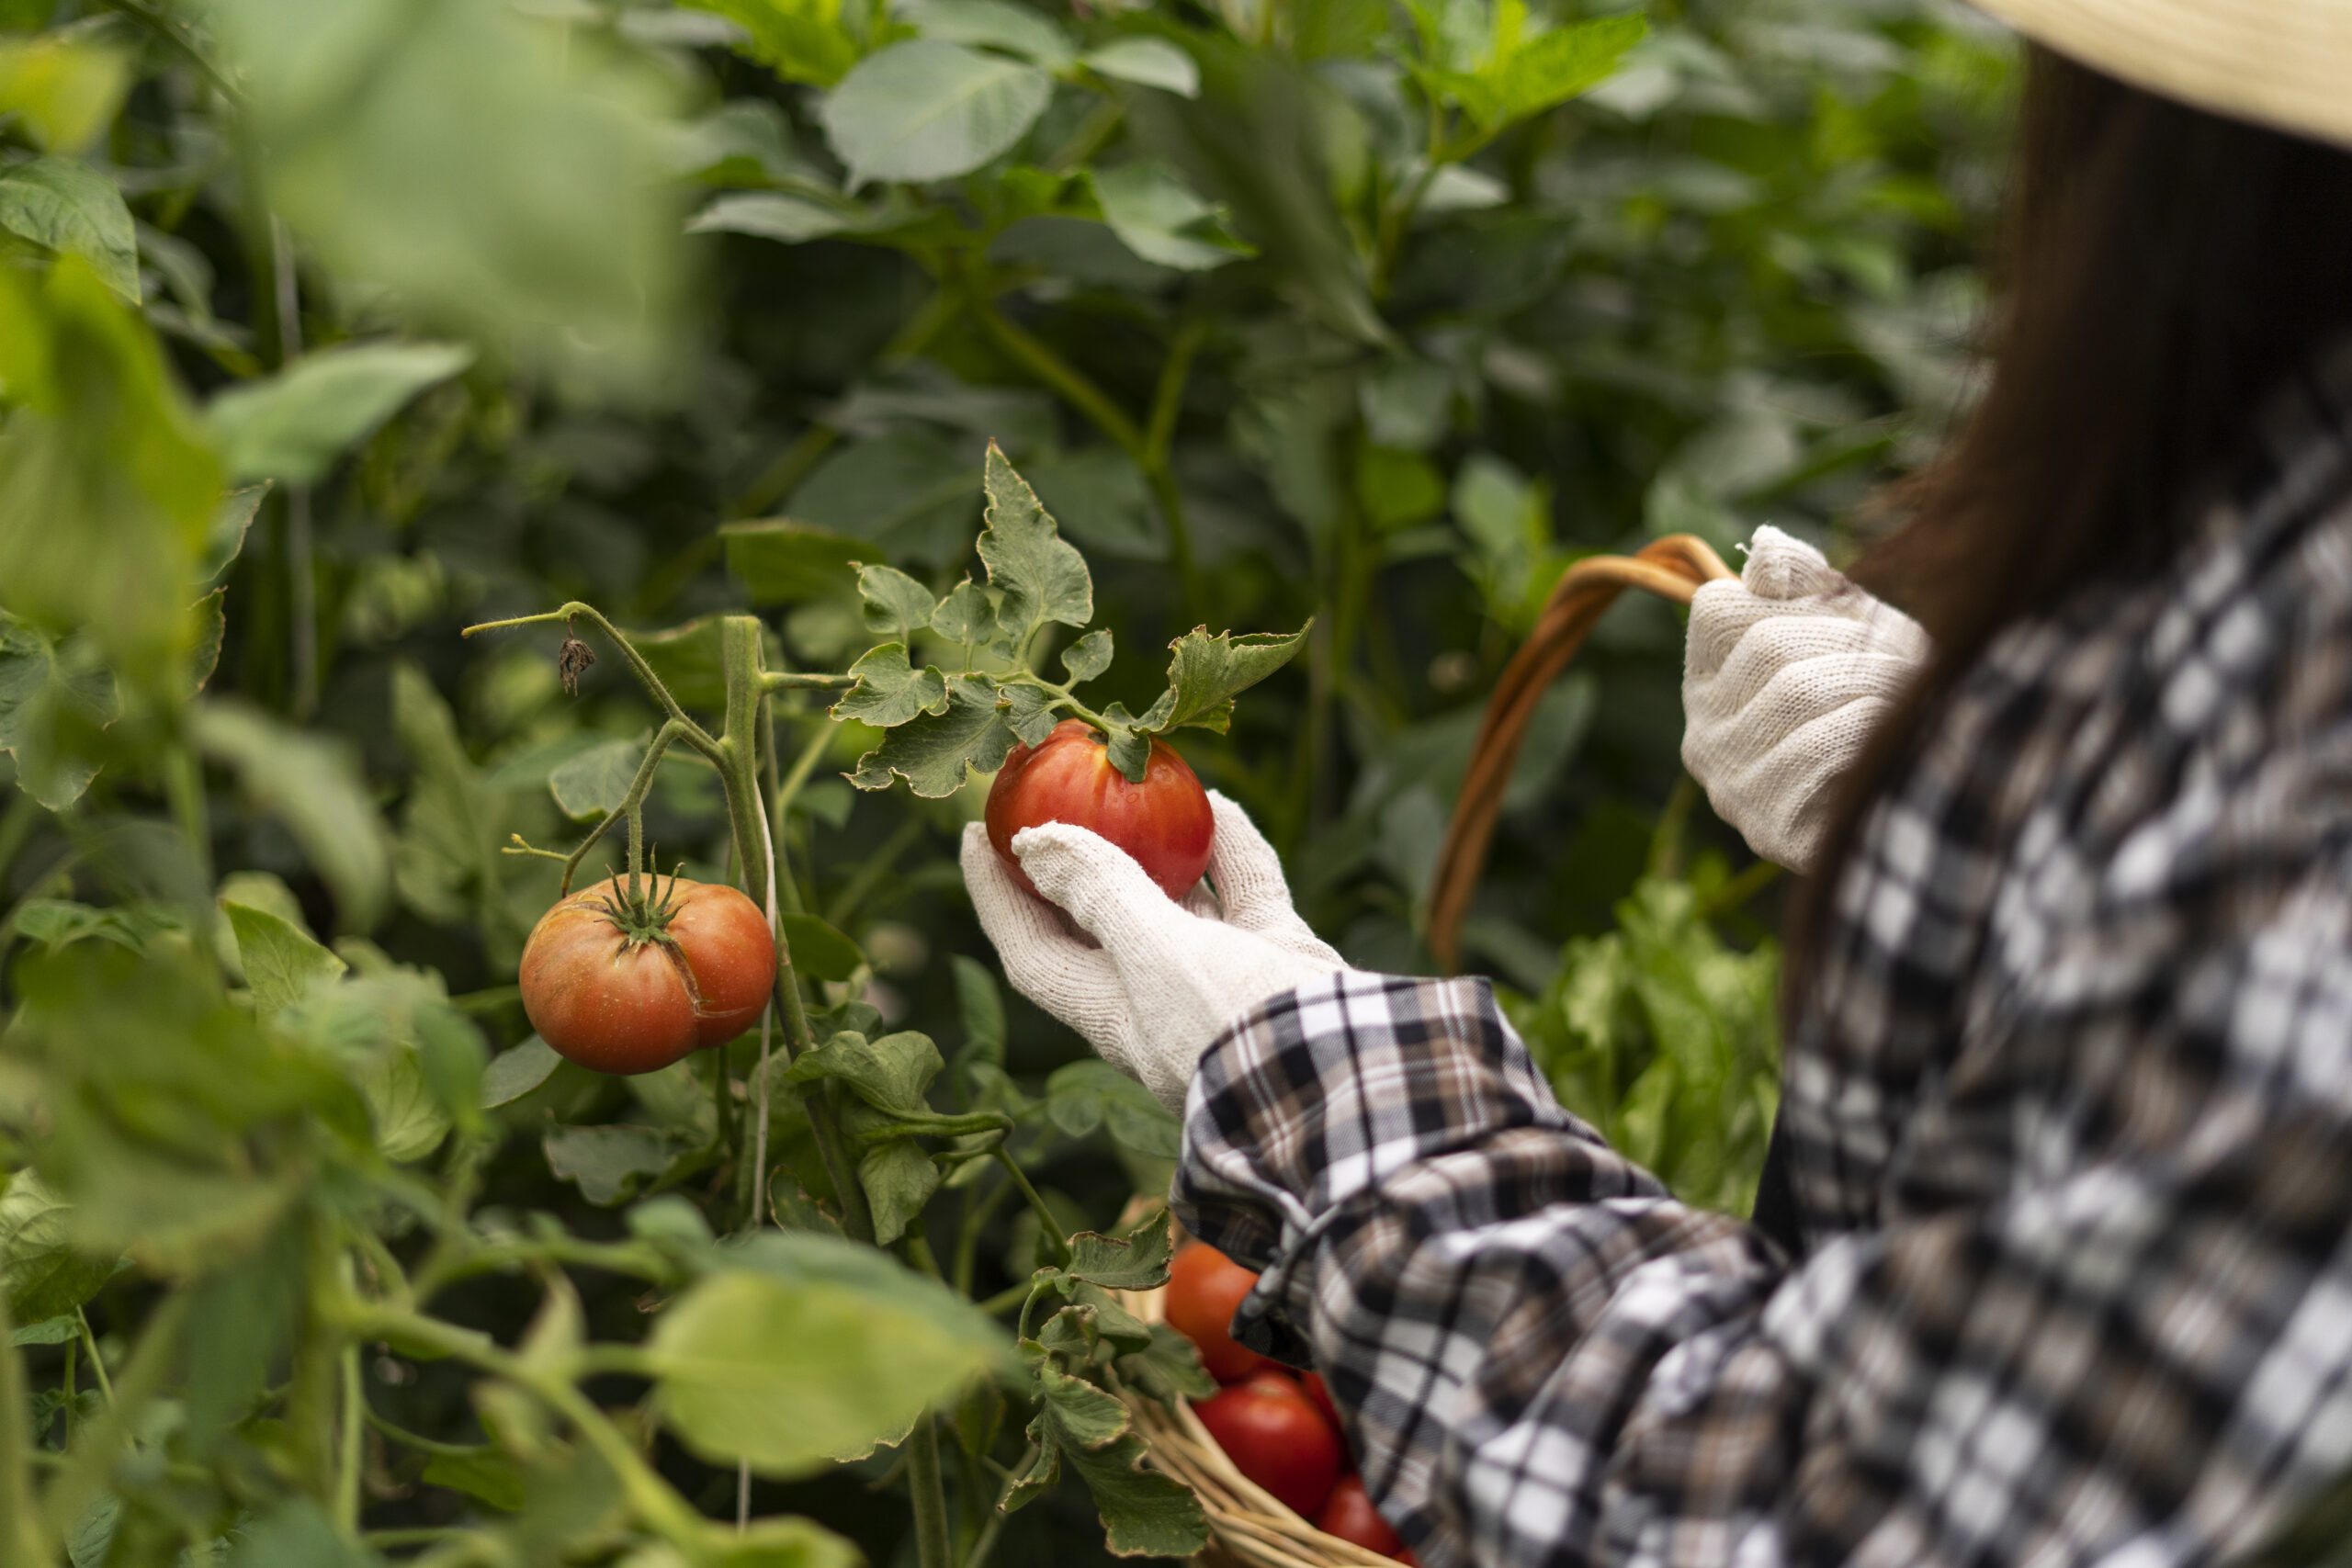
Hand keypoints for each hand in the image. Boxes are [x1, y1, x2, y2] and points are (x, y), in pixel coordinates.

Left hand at [960, 790, 1349, 1114]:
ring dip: (1156, 847)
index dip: (998, 897)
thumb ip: (1101, 893)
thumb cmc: (1239, 1027)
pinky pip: (1246, 893)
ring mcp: (1226, 981)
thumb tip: (1032, 843)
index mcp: (1115, 1015)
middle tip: (1051, 792)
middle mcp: (1163, 1000)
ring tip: (1135, 785)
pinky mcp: (1281, 963)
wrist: (1359, 1083)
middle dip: (1075, 860)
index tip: (975, 835)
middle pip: (1100, 920)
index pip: (1034, 951)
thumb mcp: (1158, 957)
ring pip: (1178, 901)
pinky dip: (1231, 849)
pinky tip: (1219, 803)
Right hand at [1682, 525, 1930, 872]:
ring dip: (1871, 684)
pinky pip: (1816, 752)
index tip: (1850, 614)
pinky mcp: (1768, 829)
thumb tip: (1766, 544)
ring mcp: (1730, 787)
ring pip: (1795, 694)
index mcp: (1708, 684)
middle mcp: (1702, 736)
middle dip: (1848, 641)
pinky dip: (1867, 733)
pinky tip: (1891, 737)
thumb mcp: (1847, 629)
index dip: (1795, 599)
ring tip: (1906, 693)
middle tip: (1903, 654)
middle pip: (1767, 646)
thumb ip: (1804, 585)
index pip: (1719, 608)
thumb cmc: (1882, 703)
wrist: (1920, 807)